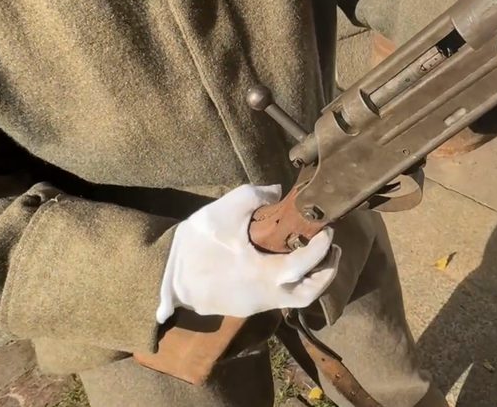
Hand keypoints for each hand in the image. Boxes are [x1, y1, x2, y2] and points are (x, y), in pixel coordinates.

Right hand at [156, 184, 340, 322]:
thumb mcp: (223, 210)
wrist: (164, 275)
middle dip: (327, 272)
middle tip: (332, 247)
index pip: (305, 266)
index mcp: (261, 275)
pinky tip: (290, 259)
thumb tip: (277, 191)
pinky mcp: (247, 306)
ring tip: (315, 252)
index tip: (328, 229)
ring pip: (296, 299)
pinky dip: (292, 280)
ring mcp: (256, 305)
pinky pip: (279, 296)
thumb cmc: (195, 244)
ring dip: (311, 278)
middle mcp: (264, 297)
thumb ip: (255, 195)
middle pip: (310, 294)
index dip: (322, 248)